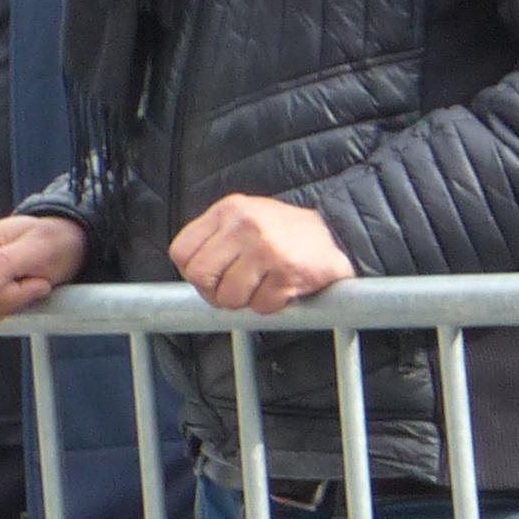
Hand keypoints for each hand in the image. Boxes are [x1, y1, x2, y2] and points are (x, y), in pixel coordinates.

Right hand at [0, 212, 86, 334]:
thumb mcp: (39, 251)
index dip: (18, 295)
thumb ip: (4, 265)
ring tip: (22, 287)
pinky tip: (12, 297)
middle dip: (8, 305)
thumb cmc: (52, 245)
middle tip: (31, 285)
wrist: (59, 245)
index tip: (39, 282)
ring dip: (5, 310)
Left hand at [168, 193, 355, 315]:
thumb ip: (217, 237)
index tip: (209, 280)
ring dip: (244, 303)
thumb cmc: (287, 231)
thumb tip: (192, 272)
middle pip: (201, 277)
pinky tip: (280, 292)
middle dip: (214, 295)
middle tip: (230, 296)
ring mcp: (265, 249)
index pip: (182, 252)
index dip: (192, 274)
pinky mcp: (287, 272)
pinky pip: (262, 305)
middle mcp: (243, 227)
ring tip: (259, 292)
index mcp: (227, 211)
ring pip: (230, 296)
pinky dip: (270, 306)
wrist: (336, 233)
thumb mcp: (244, 217)